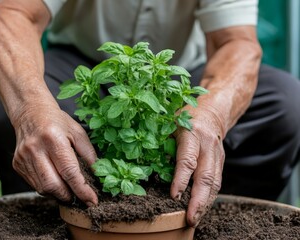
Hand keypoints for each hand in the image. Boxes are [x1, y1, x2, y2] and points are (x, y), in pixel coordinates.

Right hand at [11, 100, 97, 206]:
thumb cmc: (57, 121)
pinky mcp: (17, 164)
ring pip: (42, 188)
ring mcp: (24, 157)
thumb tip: (97, 175)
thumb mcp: (78, 132)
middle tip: (79, 196)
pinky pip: (34, 184)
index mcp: (53, 138)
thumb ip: (89, 154)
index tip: (92, 200)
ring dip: (58, 193)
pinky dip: (47, 187)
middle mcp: (35, 149)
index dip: (82, 189)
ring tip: (68, 189)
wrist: (30, 112)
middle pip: (53, 185)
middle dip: (69, 195)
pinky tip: (55, 179)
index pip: (69, 172)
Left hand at [170, 102, 225, 226]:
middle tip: (190, 218)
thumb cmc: (185, 118)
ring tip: (196, 218)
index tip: (174, 196)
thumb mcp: (169, 123)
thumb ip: (161, 142)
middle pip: (205, 176)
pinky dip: (209, 198)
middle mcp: (208, 146)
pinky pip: (216, 183)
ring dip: (205, 203)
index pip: (187, 159)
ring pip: (214, 183)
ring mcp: (217, 155)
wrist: (212, 113)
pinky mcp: (220, 163)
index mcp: (192, 134)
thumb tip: (147, 164)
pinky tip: (202, 209)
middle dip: (198, 200)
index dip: (181, 179)